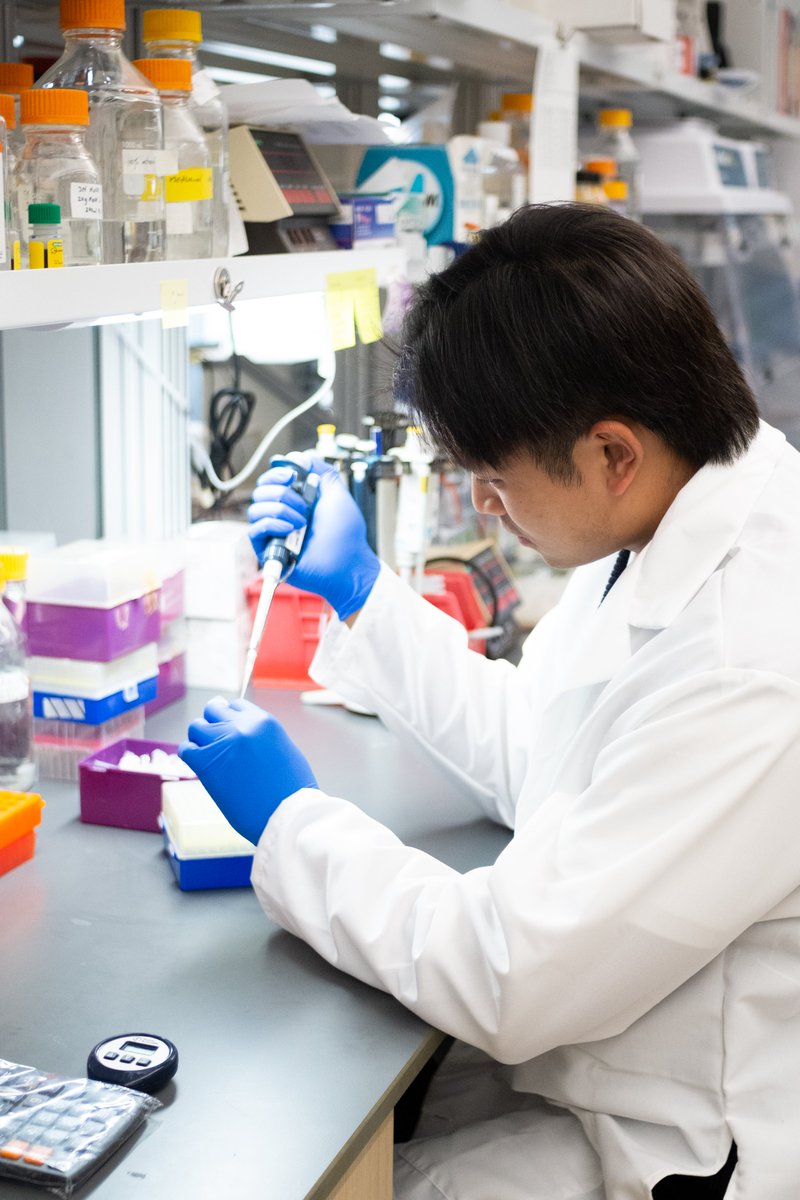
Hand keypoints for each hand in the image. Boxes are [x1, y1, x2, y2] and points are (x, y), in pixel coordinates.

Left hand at [179, 697, 316, 845]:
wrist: (287, 814)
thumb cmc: (291, 790)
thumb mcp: (283, 749)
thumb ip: (261, 737)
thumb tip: (243, 736)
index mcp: (263, 721)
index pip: (235, 705)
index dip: (229, 717)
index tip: (228, 728)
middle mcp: (241, 726)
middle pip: (213, 710)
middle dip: (213, 724)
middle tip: (217, 742)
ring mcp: (222, 743)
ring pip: (196, 727)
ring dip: (200, 739)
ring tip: (208, 755)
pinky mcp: (207, 764)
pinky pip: (186, 750)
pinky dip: (189, 755)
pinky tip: (199, 765)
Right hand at [248, 453, 379, 620]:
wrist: (347, 564)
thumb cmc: (346, 536)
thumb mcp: (338, 495)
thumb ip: (323, 471)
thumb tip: (302, 457)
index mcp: (295, 501)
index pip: (270, 480)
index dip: (276, 473)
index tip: (292, 476)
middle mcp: (282, 516)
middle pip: (260, 491)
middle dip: (282, 493)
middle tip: (304, 507)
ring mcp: (275, 533)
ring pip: (255, 509)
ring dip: (281, 511)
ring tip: (301, 523)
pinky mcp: (269, 551)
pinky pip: (254, 530)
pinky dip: (272, 524)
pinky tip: (290, 529)